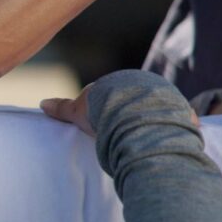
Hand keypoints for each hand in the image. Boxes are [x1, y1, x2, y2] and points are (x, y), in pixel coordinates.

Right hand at [43, 80, 198, 135]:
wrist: (137, 118)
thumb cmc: (103, 114)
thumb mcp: (78, 112)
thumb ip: (61, 108)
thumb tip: (41, 104)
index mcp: (114, 82)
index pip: (107, 94)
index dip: (101, 109)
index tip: (99, 124)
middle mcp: (139, 83)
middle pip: (130, 99)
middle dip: (125, 112)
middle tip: (119, 131)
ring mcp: (161, 95)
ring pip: (152, 108)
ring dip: (147, 119)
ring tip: (141, 139)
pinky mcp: (180, 109)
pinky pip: (174, 118)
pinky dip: (169, 127)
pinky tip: (163, 139)